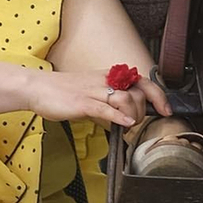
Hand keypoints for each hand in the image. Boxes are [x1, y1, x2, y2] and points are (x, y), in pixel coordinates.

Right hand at [0, 59, 155, 126]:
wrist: (37, 88)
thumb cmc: (61, 92)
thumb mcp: (91, 92)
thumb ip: (109, 101)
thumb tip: (125, 116)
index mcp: (108, 77)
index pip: (142, 81)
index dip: (158, 95)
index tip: (166, 109)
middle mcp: (104, 81)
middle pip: (138, 92)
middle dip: (144, 110)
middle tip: (137, 123)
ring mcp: (93, 91)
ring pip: (125, 99)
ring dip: (134, 115)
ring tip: (129, 125)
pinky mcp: (82, 102)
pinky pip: (106, 108)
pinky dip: (119, 117)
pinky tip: (126, 125)